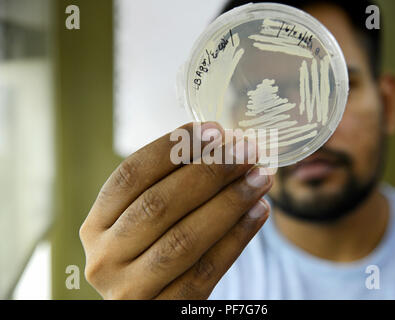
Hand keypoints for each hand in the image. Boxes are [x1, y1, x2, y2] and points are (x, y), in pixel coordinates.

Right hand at [79, 122, 272, 298]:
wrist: (148, 304)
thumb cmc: (150, 250)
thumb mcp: (143, 220)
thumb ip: (170, 186)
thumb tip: (223, 144)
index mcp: (95, 226)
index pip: (130, 175)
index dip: (171, 148)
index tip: (213, 130)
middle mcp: (105, 258)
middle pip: (159, 204)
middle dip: (208, 172)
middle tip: (245, 150)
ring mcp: (131, 289)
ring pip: (185, 238)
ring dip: (229, 202)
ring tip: (260, 177)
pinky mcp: (165, 310)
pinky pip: (207, 270)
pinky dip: (237, 237)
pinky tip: (259, 211)